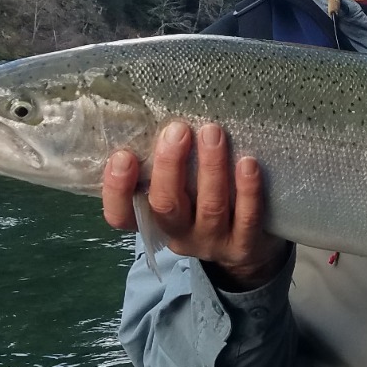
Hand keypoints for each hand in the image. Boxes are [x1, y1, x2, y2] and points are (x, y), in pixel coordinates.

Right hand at [102, 121, 289, 289]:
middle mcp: (178, 234)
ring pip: (209, 207)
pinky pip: (246, 217)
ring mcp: (211, 242)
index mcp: (153, 221)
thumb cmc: (205, 202)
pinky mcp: (243, 246)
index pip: (121, 216)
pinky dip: (247, 189)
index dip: (117, 189)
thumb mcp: (180, 189)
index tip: (123, 155)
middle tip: (178, 130)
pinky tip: (248, 163)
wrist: (248, 247)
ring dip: (211, 167)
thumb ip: (168, 166)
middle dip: (170, 165)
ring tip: (213, 133)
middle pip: (166, 205)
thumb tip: (162, 119)